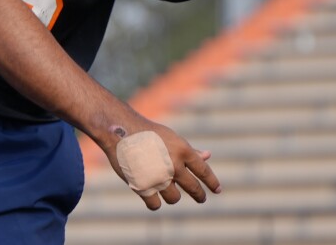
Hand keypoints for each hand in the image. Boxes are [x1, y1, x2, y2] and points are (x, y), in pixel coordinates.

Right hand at [102, 121, 220, 210]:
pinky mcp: (143, 187)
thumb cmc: (146, 132)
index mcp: (183, 150)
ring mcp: (158, 177)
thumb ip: (189, 150)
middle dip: (199, 195)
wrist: (118, 130)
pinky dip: (154, 201)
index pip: (203, 171)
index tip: (217, 189)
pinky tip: (152, 196)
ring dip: (171, 195)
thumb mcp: (171, 137)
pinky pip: (155, 205)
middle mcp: (174, 165)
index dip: (212, 182)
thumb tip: (208, 156)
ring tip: (166, 188)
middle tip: (201, 198)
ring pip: (174, 199)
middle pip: (193, 188)